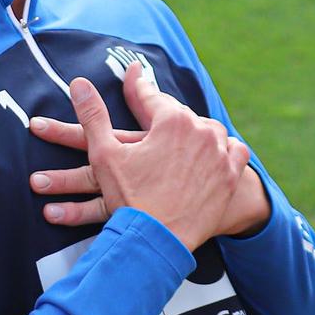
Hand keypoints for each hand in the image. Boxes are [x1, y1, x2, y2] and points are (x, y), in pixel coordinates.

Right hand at [26, 62, 267, 248]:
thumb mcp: (104, 154)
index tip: (134, 73)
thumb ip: (93, 115)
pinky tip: (217, 151)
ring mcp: (220, 154)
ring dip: (197, 130)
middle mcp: (201, 131)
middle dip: (166, 114)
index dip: (138, 86)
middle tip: (157, 110)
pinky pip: (235, 151)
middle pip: (181, 114)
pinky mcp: (231, 176)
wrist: (158, 241)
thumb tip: (79, 82)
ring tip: (187, 133)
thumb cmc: (129, 198)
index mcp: (172, 121)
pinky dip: (225, 149)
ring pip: (209, 130)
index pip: (152, 97)